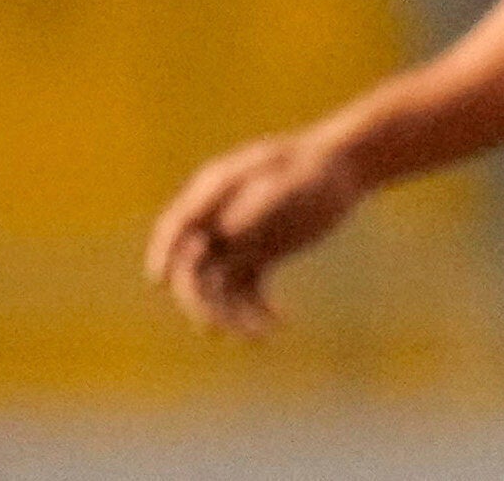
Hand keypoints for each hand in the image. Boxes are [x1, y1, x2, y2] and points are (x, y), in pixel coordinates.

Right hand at [145, 127, 363, 337]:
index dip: (163, 253)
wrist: (344, 168)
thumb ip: (257, 205)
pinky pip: (246, 294)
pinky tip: (281, 322)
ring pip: (218, 289)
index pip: (176, 226)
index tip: (159, 281)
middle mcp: (216, 221)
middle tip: (217, 328)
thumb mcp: (290, 181)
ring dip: (231, 316)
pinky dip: (257, 312)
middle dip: (199, 301)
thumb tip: (226, 233)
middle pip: (192, 269)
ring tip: (259, 336)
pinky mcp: (255, 258)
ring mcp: (234, 242)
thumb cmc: (315, 167)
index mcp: (214, 192)